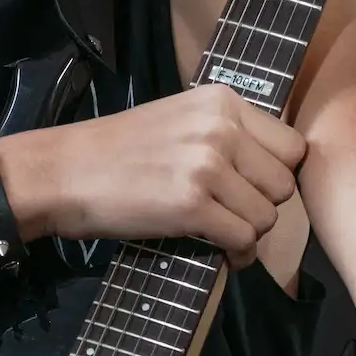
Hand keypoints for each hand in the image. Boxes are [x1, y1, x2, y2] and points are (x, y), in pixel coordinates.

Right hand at [0, 84, 306, 265]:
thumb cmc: (117, 151)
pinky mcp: (192, 205)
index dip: (276, 175)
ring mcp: (207, 166)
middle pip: (284, 184)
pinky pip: (244, 239)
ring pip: (268, 216)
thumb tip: (273, 169)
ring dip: (248, 233)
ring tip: (220, 232)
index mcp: (223, 101)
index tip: (250, 188)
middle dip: (263, 206)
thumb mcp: (179, 119)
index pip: (292, 146)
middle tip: (232, 213)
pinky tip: (218, 250)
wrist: (63, 172)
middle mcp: (221, 128)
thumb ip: (226, 133)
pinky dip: (235, 253)